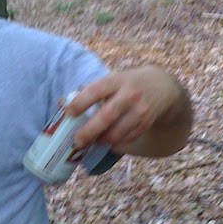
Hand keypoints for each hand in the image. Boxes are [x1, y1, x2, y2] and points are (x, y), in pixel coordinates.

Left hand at [66, 66, 191, 156]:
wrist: (162, 87)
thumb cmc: (127, 84)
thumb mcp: (111, 80)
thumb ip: (88, 92)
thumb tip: (61, 103)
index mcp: (116, 81)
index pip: (95, 91)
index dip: (80, 102)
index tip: (68, 113)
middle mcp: (129, 95)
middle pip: (107, 116)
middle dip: (89, 131)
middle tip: (77, 141)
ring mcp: (140, 110)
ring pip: (118, 132)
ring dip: (102, 140)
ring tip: (93, 142)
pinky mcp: (147, 123)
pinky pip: (128, 138)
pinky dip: (116, 143)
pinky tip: (108, 142)